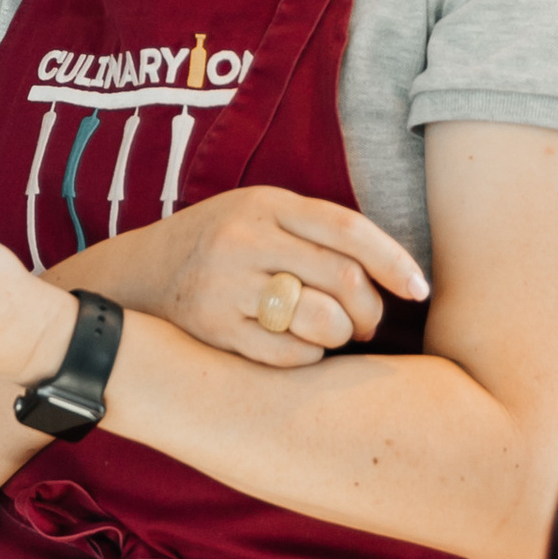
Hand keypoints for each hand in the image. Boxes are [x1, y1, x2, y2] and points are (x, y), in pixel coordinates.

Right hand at [52, 185, 425, 368]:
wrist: (137, 275)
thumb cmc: (220, 245)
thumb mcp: (260, 214)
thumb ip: (314, 230)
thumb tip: (391, 268)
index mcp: (265, 204)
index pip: (348, 229)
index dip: (393, 262)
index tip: (420, 289)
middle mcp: (244, 240)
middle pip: (341, 277)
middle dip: (369, 309)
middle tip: (368, 323)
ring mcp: (225, 285)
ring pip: (319, 319)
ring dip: (342, 334)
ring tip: (336, 334)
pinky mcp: (212, 328)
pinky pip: (288, 353)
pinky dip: (309, 355)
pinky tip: (302, 346)